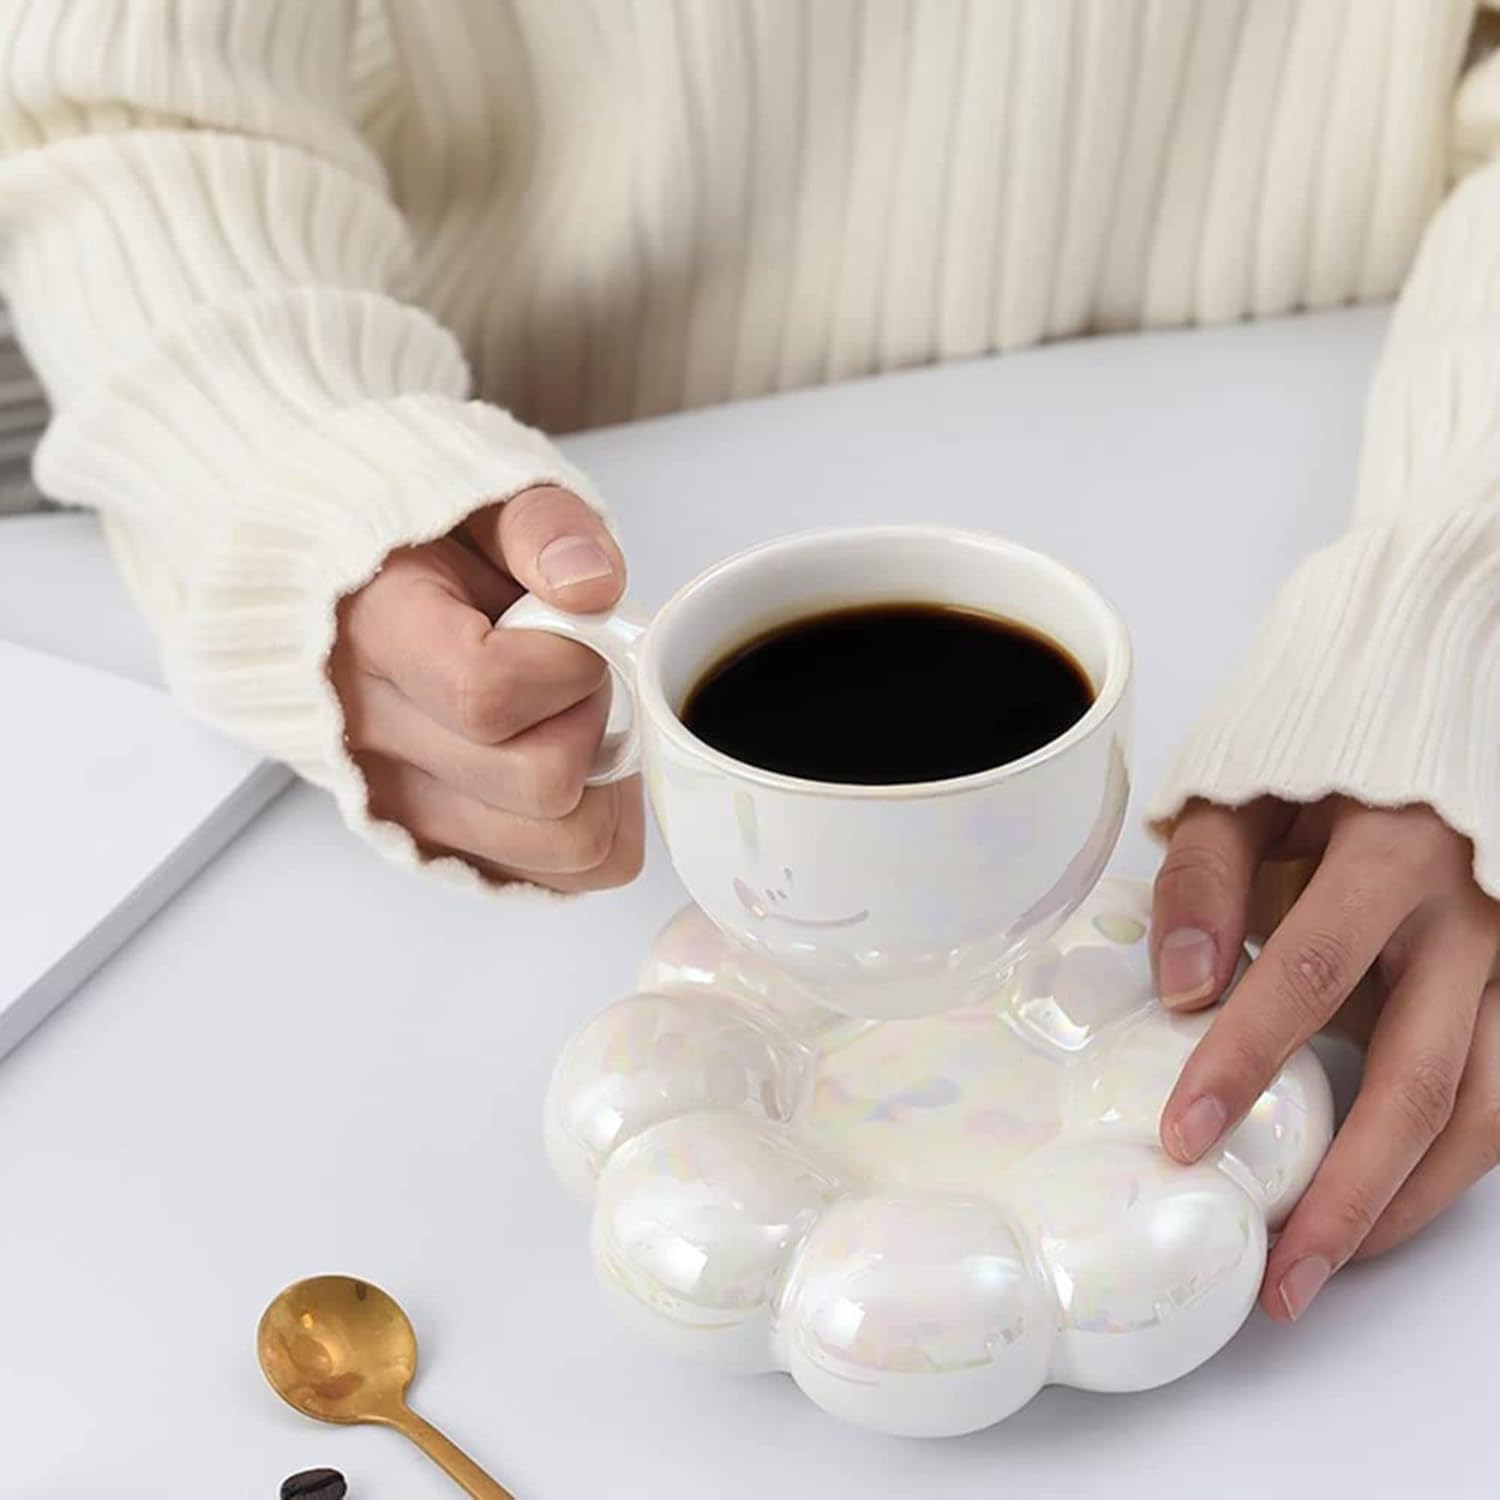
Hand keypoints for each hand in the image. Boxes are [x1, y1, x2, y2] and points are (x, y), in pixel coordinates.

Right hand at [331, 486, 643, 890]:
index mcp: (375, 632)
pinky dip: (592, 829)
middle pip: (538, 785)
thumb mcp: (484, 494)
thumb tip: (591, 586)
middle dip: (592, 721)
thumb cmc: (424, 539)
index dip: (568, 666)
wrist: (346, 585)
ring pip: (559, 848)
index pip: (486, 694)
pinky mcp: (433, 843)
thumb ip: (542, 526)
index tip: (576, 628)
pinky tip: (576, 767)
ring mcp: (397, 803)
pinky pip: (555, 877)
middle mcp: (371, 737)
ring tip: (572, 719)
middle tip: (578, 674)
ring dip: (602, 784)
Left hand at [1152, 797, 1498, 1319]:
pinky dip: (1447, 1168)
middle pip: (1417, 1083)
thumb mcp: (1250, 787)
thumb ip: (1206, 874)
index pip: (1307, 973)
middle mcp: (1473, 919)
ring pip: (1480, 1114)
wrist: (1429, 722)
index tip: (1184, 1136)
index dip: (1243, 1061)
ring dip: (1404, 1206)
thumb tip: (1181, 986)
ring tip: (1323, 1271)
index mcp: (1395, 853)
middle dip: (1345, 1195)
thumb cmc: (1328, 760)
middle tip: (1276, 1276)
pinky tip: (1384, 1208)